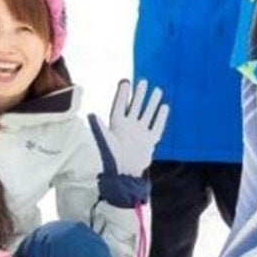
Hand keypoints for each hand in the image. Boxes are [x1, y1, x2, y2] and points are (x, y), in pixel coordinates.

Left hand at [87, 79, 168, 206]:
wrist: (123, 174)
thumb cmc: (111, 158)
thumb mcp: (104, 141)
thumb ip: (99, 128)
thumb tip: (91, 114)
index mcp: (117, 125)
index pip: (121, 105)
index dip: (123, 94)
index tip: (125, 81)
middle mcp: (129, 127)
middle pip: (135, 107)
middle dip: (139, 94)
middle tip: (143, 81)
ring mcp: (140, 133)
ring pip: (147, 114)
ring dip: (152, 103)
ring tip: (157, 90)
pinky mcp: (150, 141)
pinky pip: (157, 126)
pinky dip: (161, 117)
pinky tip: (164, 107)